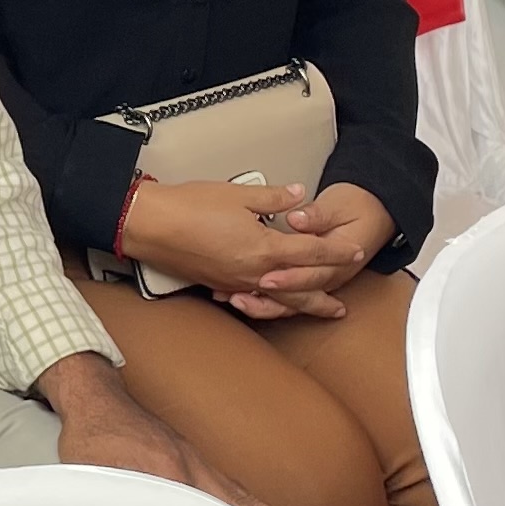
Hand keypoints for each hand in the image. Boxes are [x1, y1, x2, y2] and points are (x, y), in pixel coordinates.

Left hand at [32, 351, 306, 505]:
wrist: (96, 396)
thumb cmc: (92, 433)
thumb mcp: (90, 472)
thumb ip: (108, 502)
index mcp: (166, 472)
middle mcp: (190, 467)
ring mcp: (196, 461)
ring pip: (240, 496)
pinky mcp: (194, 459)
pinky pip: (232, 486)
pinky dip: (253, 504)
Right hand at [122, 177, 366, 314]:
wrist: (149, 226)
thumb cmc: (189, 207)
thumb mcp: (237, 194)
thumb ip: (272, 198)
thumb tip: (297, 196)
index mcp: (264, 248)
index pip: (312, 253)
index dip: (337, 252)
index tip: (354, 251)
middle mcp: (254, 273)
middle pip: (303, 287)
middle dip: (329, 290)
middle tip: (346, 294)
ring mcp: (236, 283)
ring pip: (281, 301)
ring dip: (307, 306)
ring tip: (325, 310)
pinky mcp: (220, 285)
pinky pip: (256, 301)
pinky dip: (274, 307)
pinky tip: (278, 306)